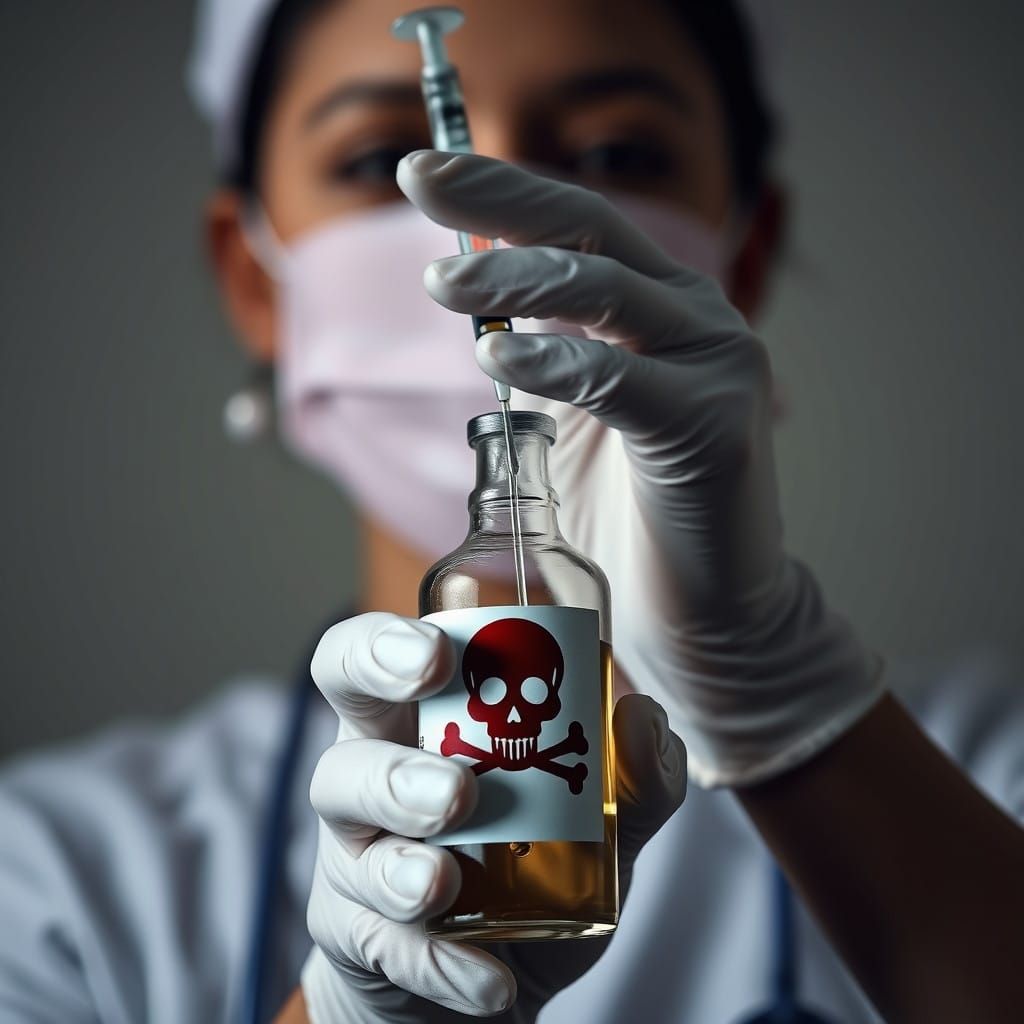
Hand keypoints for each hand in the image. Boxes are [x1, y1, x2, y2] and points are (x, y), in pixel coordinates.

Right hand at [300, 612, 685, 1022]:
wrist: (496, 973)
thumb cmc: (534, 867)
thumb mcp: (597, 824)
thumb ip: (632, 777)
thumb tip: (641, 715)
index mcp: (417, 723)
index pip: (362, 662)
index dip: (380, 648)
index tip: (442, 657)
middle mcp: (370, 783)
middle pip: (338, 758)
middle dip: (388, 772)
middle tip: (457, 793)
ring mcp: (357, 866)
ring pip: (355, 857)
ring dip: (403, 870)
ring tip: (448, 883)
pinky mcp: (361, 940)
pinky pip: (386, 948)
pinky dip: (438, 963)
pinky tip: (489, 981)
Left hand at [397, 150, 883, 787]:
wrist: (705, 616)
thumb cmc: (632, 522)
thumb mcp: (572, 423)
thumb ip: (544, 363)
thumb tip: (479, 320)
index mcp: (658, 308)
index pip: (576, 223)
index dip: (499, 189)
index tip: (420, 169)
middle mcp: (695, 319)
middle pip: (591, 230)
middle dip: (498, 199)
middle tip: (417, 179)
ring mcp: (717, 366)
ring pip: (608, 293)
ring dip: (517, 280)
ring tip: (443, 284)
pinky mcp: (715, 428)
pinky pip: (625, 382)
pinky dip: (560, 365)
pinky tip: (501, 360)